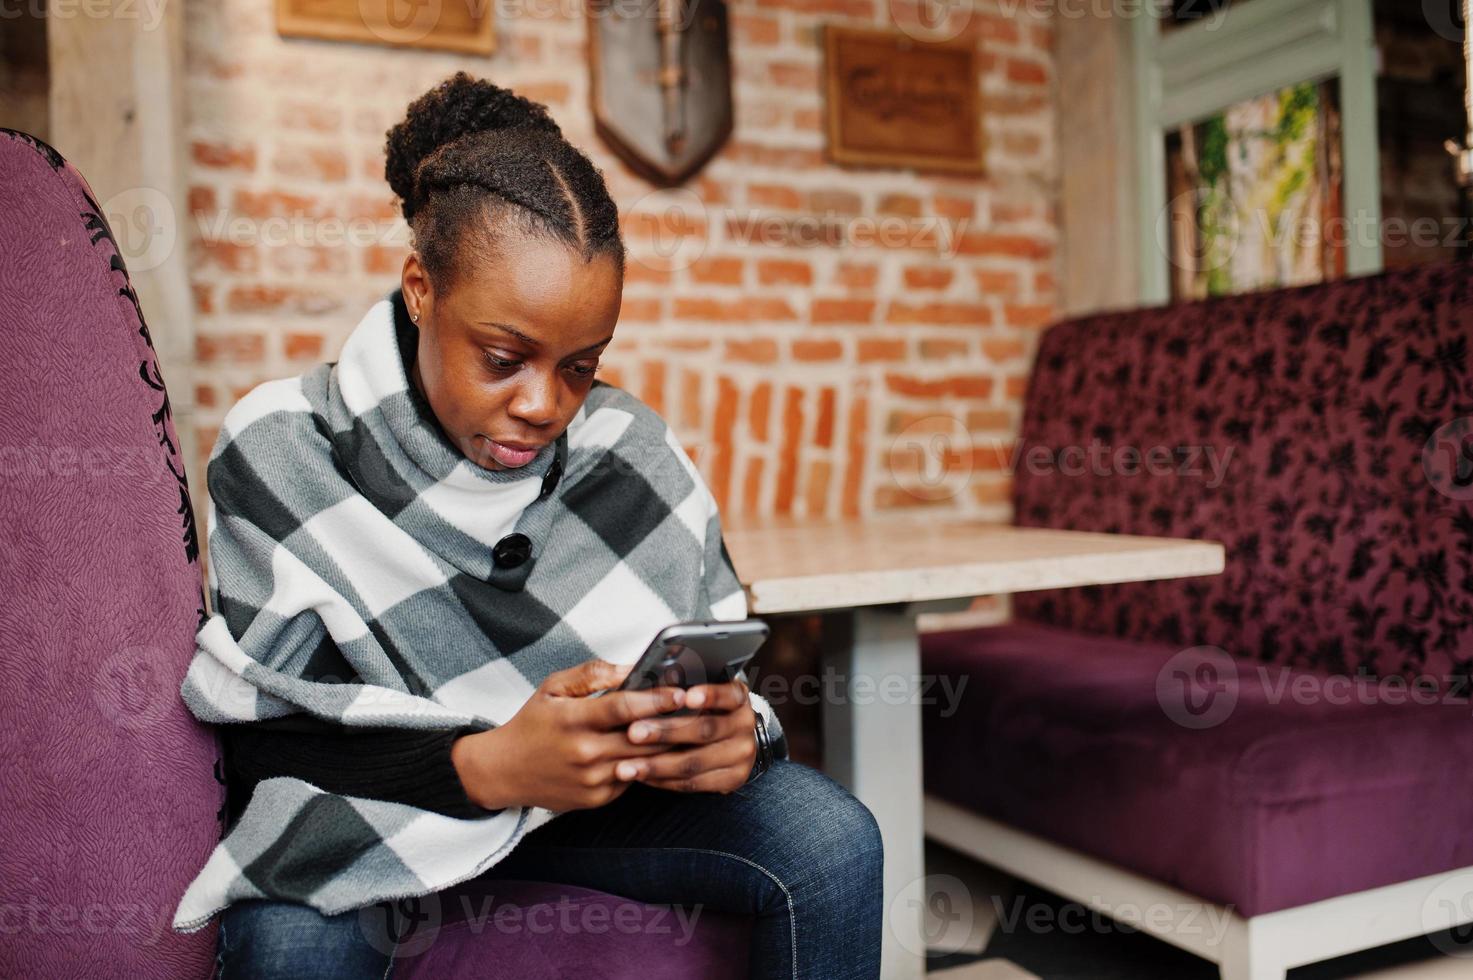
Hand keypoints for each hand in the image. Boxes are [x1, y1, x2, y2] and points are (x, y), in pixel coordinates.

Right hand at [451, 659, 688, 812]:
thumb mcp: (553, 687)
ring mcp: (592, 779)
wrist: (505, 770)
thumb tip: (632, 668)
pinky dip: (647, 765)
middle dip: (673, 724)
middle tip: (700, 711)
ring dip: (668, 747)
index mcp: (573, 719)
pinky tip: (662, 752)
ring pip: (644, 762)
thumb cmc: (533, 723)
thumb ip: (593, 674)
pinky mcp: (597, 799)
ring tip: (691, 730)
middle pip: (642, 738)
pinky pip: (633, 780)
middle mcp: (584, 753)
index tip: (681, 693)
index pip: (623, 708)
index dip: (656, 700)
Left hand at [615, 676, 757, 793]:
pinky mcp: (733, 779)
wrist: (732, 739)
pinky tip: (642, 777)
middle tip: (633, 733)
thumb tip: (645, 681)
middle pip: (704, 730)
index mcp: (738, 697)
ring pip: (695, 762)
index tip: (686, 697)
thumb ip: (679, 688)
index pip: (727, 694)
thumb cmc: (704, 708)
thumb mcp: (700, 691)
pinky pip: (694, 783)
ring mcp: (742, 755)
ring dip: (657, 765)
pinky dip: (664, 781)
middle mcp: (745, 725)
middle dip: (665, 732)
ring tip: (627, 767)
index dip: (709, 696)